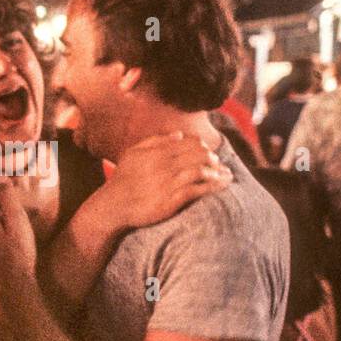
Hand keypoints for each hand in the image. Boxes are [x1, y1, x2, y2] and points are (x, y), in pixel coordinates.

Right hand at [103, 132, 231, 231]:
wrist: (114, 205)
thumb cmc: (123, 179)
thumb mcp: (134, 153)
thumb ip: (155, 141)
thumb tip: (179, 134)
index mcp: (158, 151)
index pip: (189, 143)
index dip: (203, 146)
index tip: (208, 152)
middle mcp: (165, 165)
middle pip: (199, 156)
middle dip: (213, 159)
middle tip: (220, 164)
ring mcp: (170, 182)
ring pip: (202, 171)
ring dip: (218, 172)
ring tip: (227, 175)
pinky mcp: (172, 200)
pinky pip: (198, 190)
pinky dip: (213, 186)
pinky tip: (221, 186)